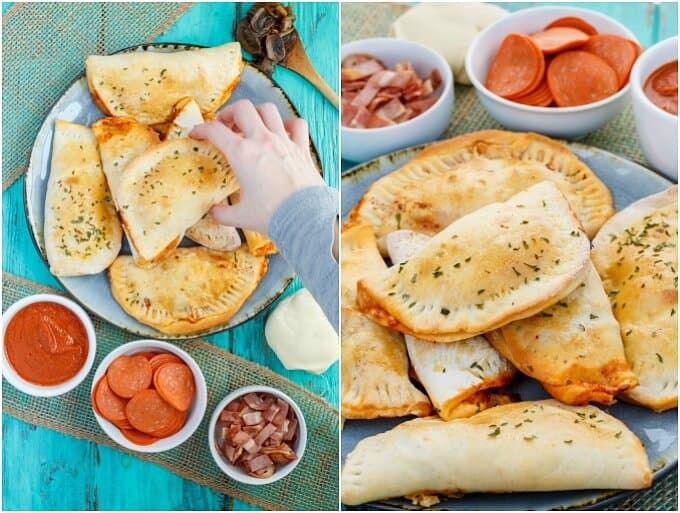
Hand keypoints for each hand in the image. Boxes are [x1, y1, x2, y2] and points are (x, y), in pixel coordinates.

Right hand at [190, 99, 323, 233]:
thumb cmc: (272, 215)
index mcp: (242, 154)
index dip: (201, 129)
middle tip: (225, 125)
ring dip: (256, 112)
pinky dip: (289, 123)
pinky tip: (283, 131)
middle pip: (242, 109)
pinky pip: (297, 124)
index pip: (215, 131)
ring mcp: (284, 142)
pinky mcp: (302, 149)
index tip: (196, 134)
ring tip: (251, 124)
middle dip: (229, 113)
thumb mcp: (241, 217)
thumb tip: (214, 212)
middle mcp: (262, 141)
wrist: (305, 219)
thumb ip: (223, 213)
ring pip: (268, 110)